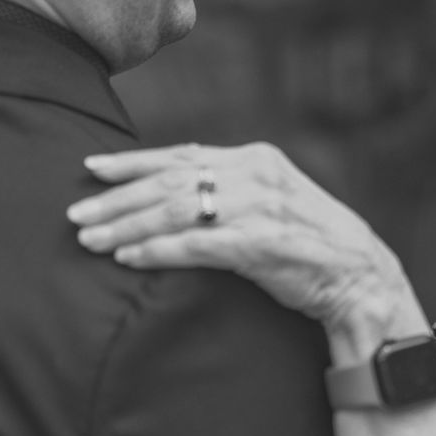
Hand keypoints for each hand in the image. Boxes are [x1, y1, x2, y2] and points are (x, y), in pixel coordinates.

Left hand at [68, 143, 421, 351]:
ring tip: (89, 238)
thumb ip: (230, 190)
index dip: (133, 163)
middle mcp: (256, 176)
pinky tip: (128, 257)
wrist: (360, 279)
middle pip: (171, 181)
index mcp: (257, 160)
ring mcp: (260, 209)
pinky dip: (158, 250)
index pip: (182, 156)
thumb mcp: (271, 202)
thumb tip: (175, 190)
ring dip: (126, 225)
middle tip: (75, 211)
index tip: (91, 168)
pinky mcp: (262, 245)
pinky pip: (197, 245)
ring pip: (176, 210)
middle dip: (117, 197)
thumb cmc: (310, 246)